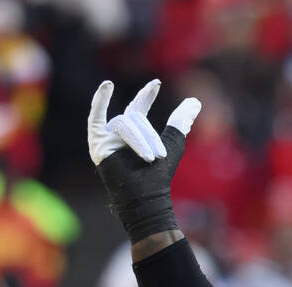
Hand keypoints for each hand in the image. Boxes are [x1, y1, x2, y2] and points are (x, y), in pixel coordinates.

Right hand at [87, 79, 200, 241]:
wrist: (146, 196)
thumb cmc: (161, 175)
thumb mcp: (174, 142)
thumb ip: (181, 121)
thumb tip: (195, 101)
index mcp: (136, 132)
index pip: (138, 107)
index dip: (146, 95)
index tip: (156, 84)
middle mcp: (119, 132)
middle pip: (135, 117)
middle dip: (150, 136)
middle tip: (159, 156)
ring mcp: (107, 137)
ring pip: (125, 123)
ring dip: (140, 141)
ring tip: (149, 159)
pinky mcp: (98, 142)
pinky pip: (96, 117)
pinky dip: (100, 101)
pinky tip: (108, 86)